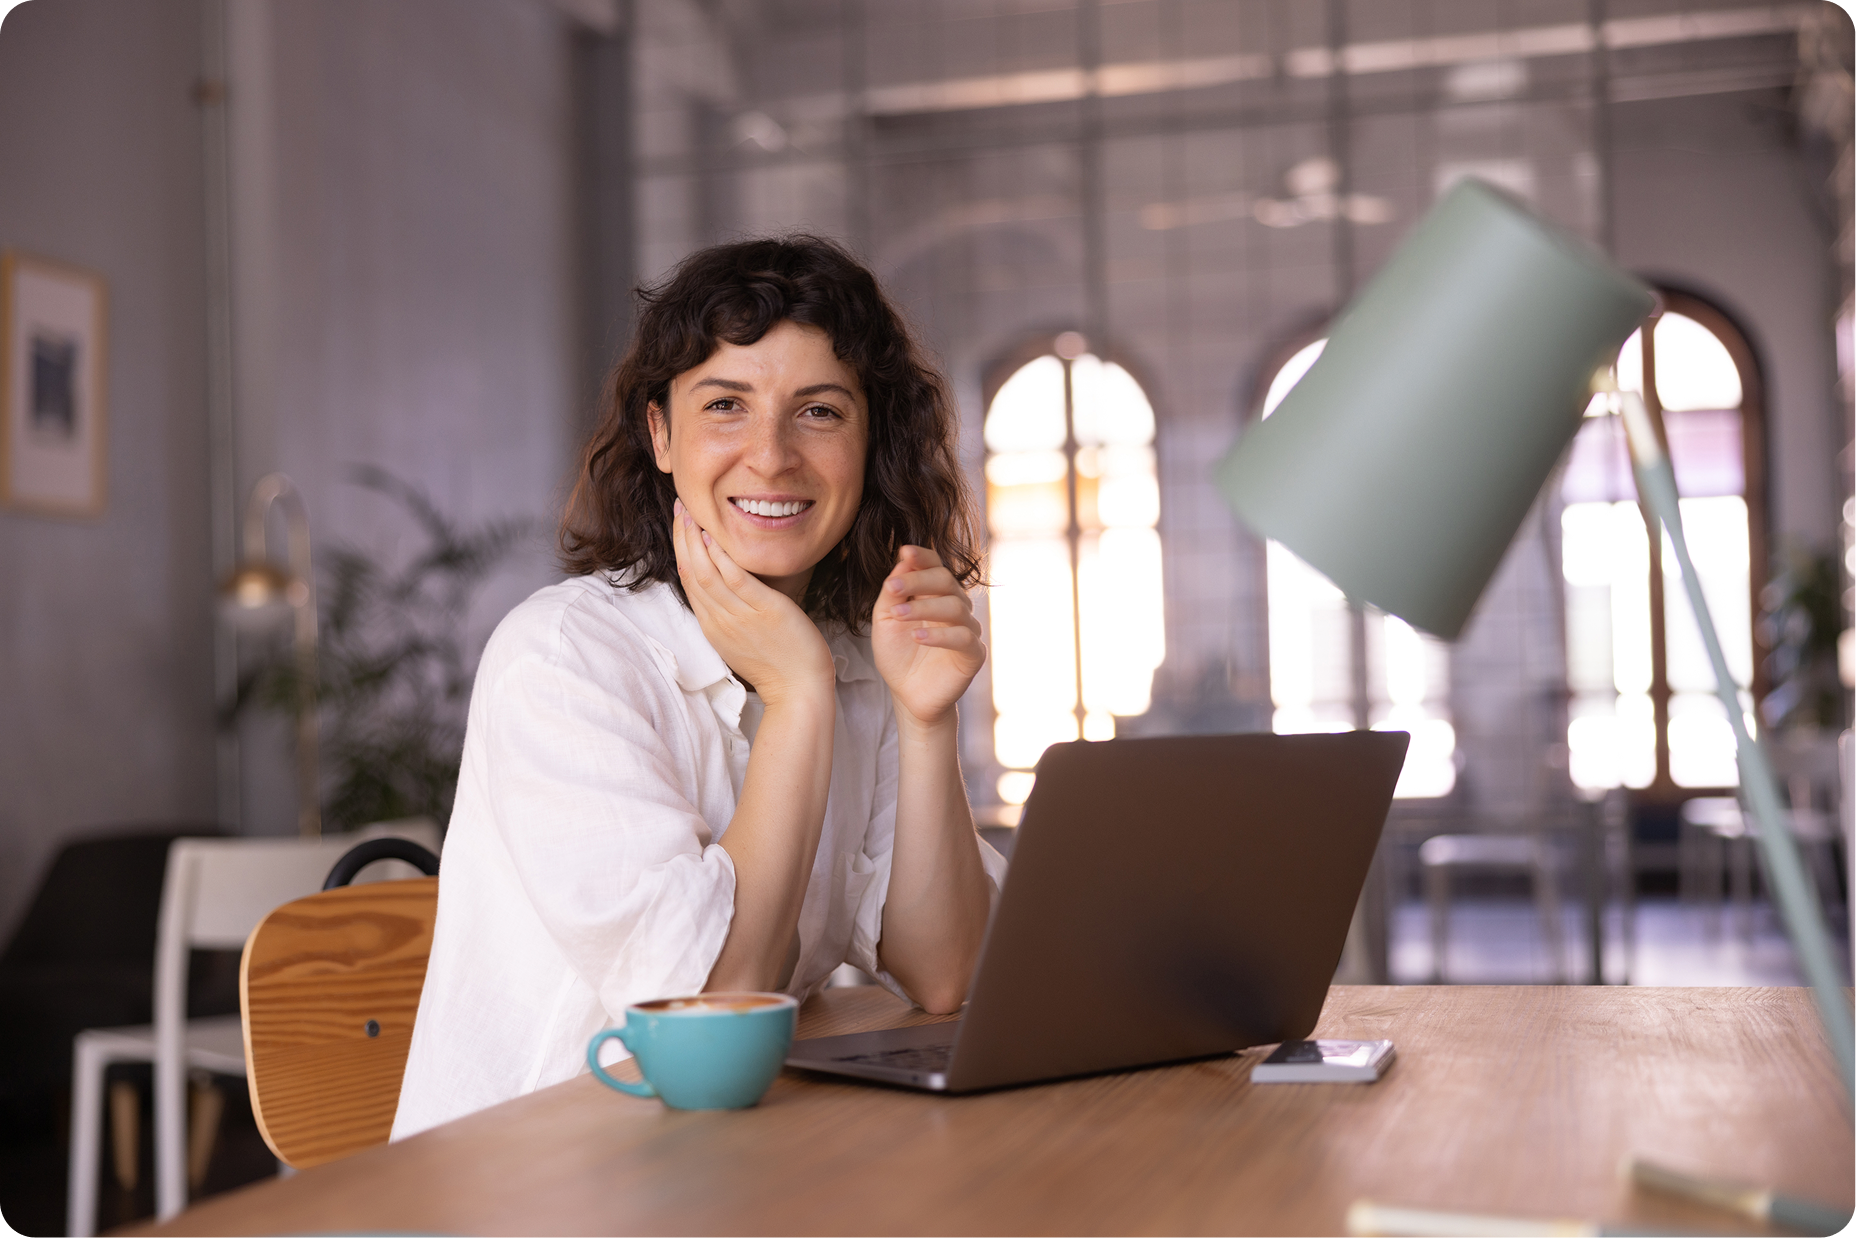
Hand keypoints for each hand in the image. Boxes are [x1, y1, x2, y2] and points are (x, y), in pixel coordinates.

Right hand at [671, 499, 833, 706]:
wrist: (798, 691)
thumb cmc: (778, 665)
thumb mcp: (741, 639)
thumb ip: (730, 613)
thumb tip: (727, 588)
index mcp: (712, 626)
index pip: (688, 580)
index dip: (681, 549)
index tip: (681, 524)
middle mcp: (719, 620)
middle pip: (690, 572)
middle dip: (683, 537)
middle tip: (680, 508)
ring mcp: (739, 617)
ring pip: (706, 573)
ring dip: (696, 540)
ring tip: (692, 513)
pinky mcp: (764, 611)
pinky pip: (736, 580)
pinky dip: (722, 558)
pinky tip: (715, 537)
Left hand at [870, 545, 985, 732]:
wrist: (907, 695)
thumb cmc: (898, 655)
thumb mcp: (885, 620)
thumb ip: (892, 593)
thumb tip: (903, 560)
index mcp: (935, 594)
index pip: (935, 566)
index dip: (923, 557)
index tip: (904, 552)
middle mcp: (955, 606)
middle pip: (946, 580)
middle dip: (917, 581)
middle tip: (891, 589)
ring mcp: (968, 629)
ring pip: (954, 606)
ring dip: (924, 607)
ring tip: (898, 616)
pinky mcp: (974, 654)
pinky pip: (963, 637)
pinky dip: (939, 635)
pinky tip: (917, 637)